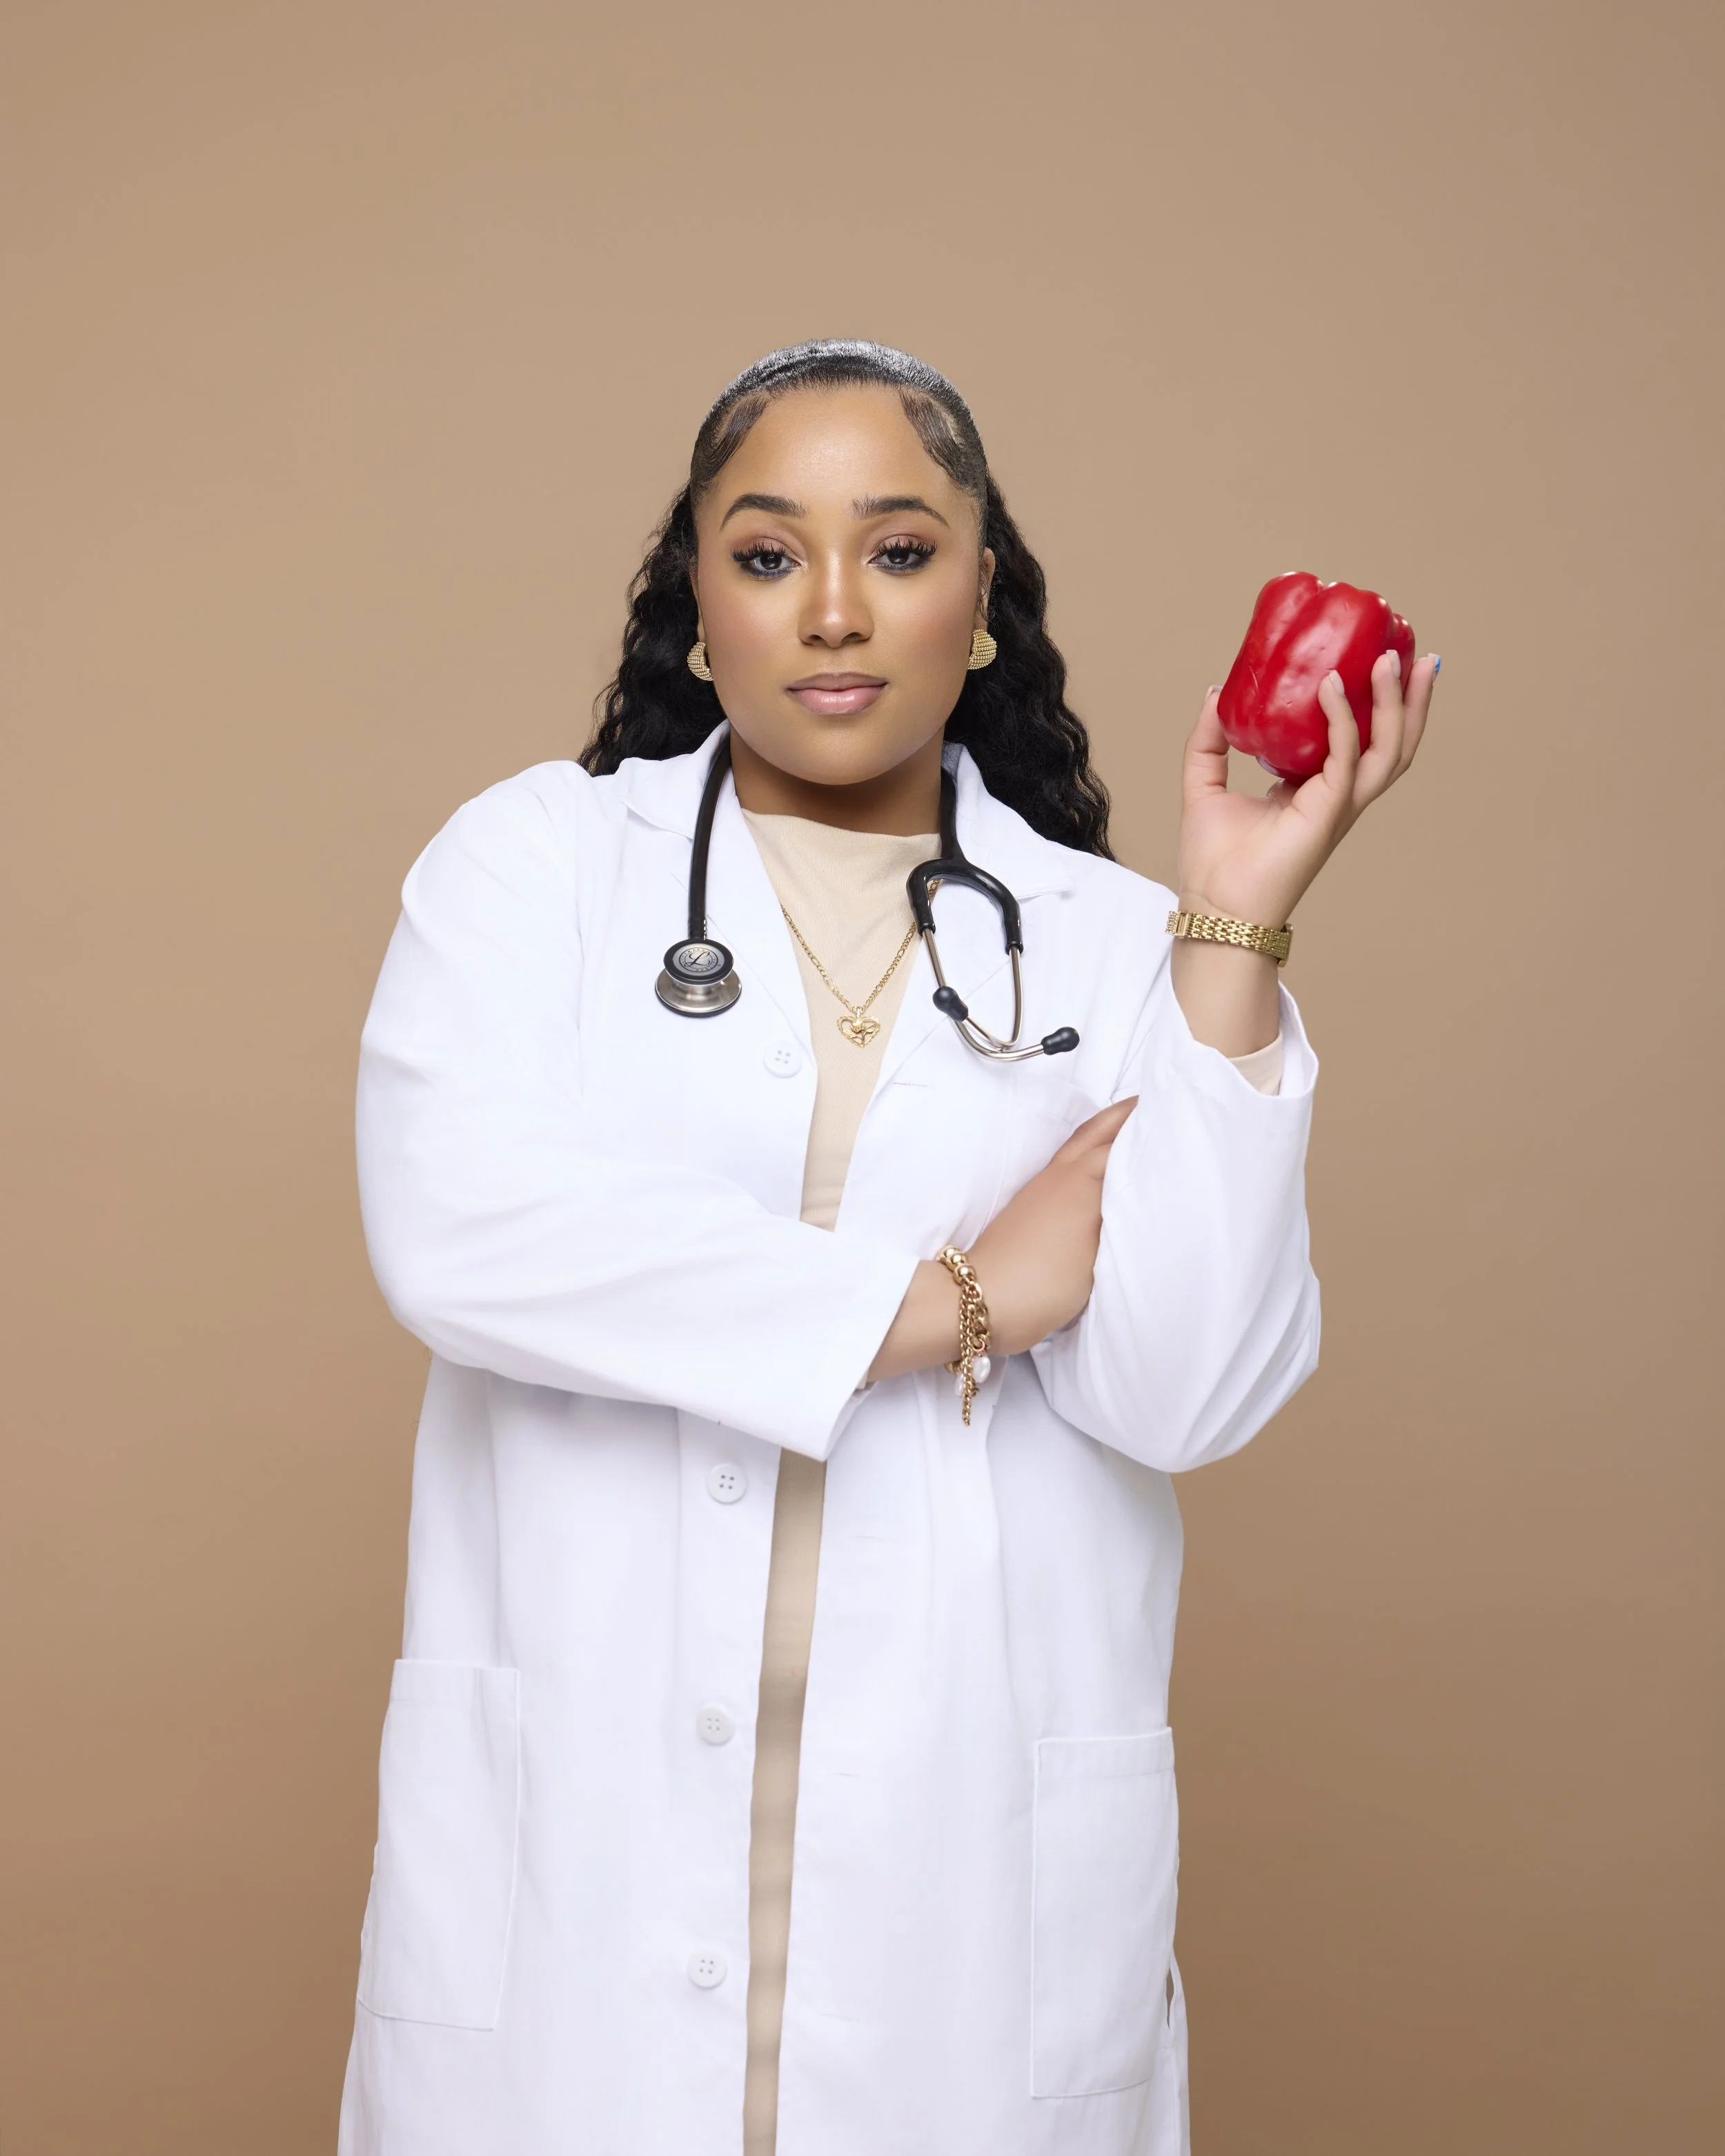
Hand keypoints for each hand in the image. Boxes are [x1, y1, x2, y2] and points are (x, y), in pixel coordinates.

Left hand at [866, 1099, 1137, 1381]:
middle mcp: (1062, 1174)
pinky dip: (1094, 1156)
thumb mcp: (1097, 1251)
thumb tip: (1143, 1189)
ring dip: (1109, 1132)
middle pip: (1098, 1130)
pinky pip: (1072, 1165)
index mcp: (1082, 1178)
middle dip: (1127, 1114)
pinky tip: (1105, 1172)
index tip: (1178, 1112)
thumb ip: (1123, 1213)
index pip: (1124, 1139)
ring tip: (1138, 1132)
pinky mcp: (1033, 1207)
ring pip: (1082, 1145)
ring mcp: (1043, 1189)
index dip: (1150, 1125)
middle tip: (1157, 1106)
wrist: (979, 1301)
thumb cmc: (1043, 1279)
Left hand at [1177, 649, 1437, 928]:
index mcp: (1315, 789)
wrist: (1213, 906)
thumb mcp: (1205, 784)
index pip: (1359, 738)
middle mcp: (1337, 796)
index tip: (1379, 659)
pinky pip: (1344, 757)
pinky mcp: (1326, 813)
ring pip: (1386, 749)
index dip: (1374, 703)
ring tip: (1395, 660)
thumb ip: (1209, 739)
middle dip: (1410, 699)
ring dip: (1397, 704)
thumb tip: (1217, 693)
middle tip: (1415, 652)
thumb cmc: (1213, 861)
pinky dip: (1342, 720)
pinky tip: (1332, 685)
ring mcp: (1337, 806)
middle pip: (1391, 741)